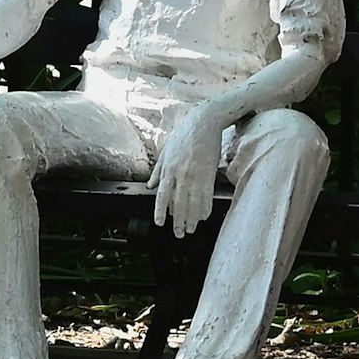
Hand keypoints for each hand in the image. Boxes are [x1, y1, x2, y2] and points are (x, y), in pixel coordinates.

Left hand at [153, 105, 231, 236]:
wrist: (203, 124)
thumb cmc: (183, 136)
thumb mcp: (165, 152)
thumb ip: (157, 171)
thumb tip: (150, 186)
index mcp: (167, 169)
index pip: (162, 195)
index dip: (161, 210)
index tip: (160, 223)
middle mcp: (180, 174)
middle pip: (178, 202)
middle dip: (178, 220)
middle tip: (179, 234)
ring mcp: (195, 175)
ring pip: (192, 202)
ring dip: (192, 218)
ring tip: (191, 229)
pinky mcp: (209, 173)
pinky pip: (206, 195)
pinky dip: (205, 207)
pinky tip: (204, 217)